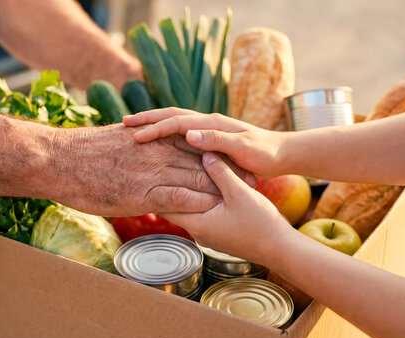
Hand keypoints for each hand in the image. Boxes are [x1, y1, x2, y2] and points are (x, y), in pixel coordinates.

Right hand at [47, 124, 253, 216]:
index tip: (236, 160)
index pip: (194, 143)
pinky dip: (198, 203)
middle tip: (252, 179)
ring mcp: (152, 172)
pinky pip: (178, 197)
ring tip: (244, 197)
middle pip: (202, 160)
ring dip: (222, 188)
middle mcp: (158, 152)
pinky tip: (215, 211)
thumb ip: (137, 142)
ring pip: (196, 178)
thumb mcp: (116, 141)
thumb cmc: (83, 154)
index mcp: (153, 138)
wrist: (60, 161)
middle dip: (228, 170)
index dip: (217, 152)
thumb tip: (144, 144)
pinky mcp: (143, 192)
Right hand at [123, 108, 287, 176]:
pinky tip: (155, 143)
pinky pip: (181, 135)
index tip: (136, 135)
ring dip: (153, 125)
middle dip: (147, 119)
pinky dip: (165, 135)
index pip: (177, 121)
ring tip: (133, 130)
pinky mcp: (209, 139)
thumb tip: (189, 133)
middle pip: (170, 116)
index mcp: (212, 123)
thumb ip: (217, 141)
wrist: (281, 154)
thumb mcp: (243, 148)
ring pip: (174, 124)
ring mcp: (207, 130)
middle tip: (123, 124)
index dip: (155, 128)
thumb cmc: (264, 153)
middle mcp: (207, 123)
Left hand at [161, 152, 292, 265]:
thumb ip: (220, 172)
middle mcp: (198, 233)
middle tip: (165, 167)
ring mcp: (209, 236)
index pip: (165, 205)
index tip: (155, 170)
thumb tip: (204, 153)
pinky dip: (203, 202)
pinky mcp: (220, 236)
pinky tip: (208, 188)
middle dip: (173, 188)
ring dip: (190, 194)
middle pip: (177, 208)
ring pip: (192, 211)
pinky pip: (205, 217)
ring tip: (184, 173)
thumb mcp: (239, 192)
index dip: (159, 187)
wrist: (281, 249)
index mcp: (197, 224)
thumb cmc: (260, 223)